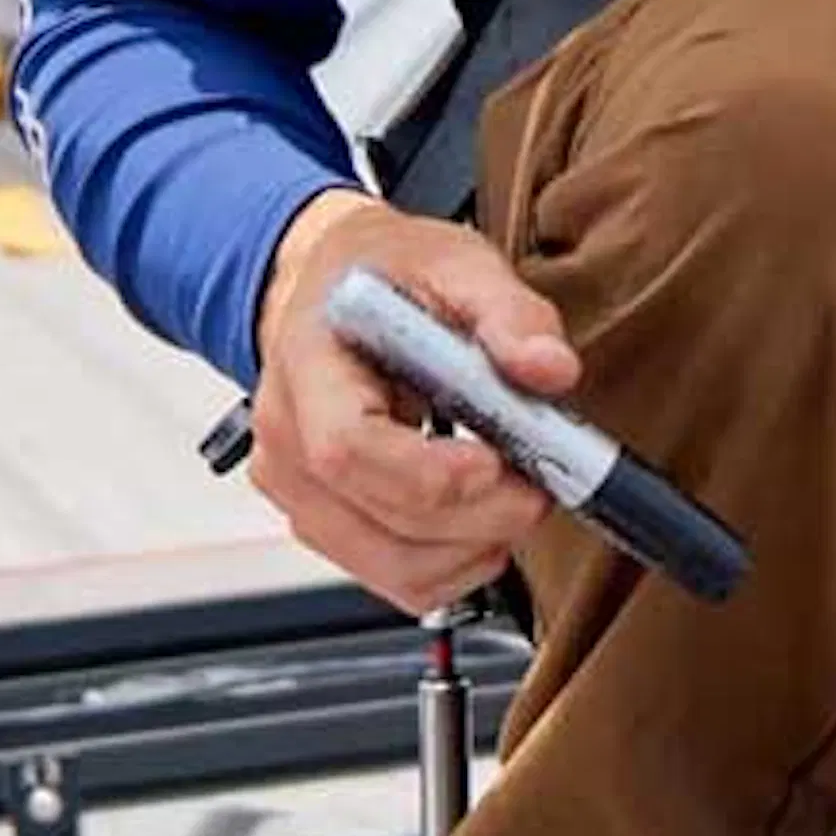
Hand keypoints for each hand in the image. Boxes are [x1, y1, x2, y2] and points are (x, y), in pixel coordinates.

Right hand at [248, 188, 580, 613]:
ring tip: (519, 496)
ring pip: (388, 562)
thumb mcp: (454, 261)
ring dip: (472, 548)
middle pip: (376, 515)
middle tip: (540, 484)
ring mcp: (296, 487)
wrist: (336, 284)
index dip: (430, 474)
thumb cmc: (387, 272)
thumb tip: (549, 368)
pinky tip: (485, 522)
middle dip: (478, 515)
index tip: (499, 462)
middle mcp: (286, 436)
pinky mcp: (323, 520)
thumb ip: (507, 311)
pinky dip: (452, 565)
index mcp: (306, 361)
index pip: (347, 447)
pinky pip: (389, 575)